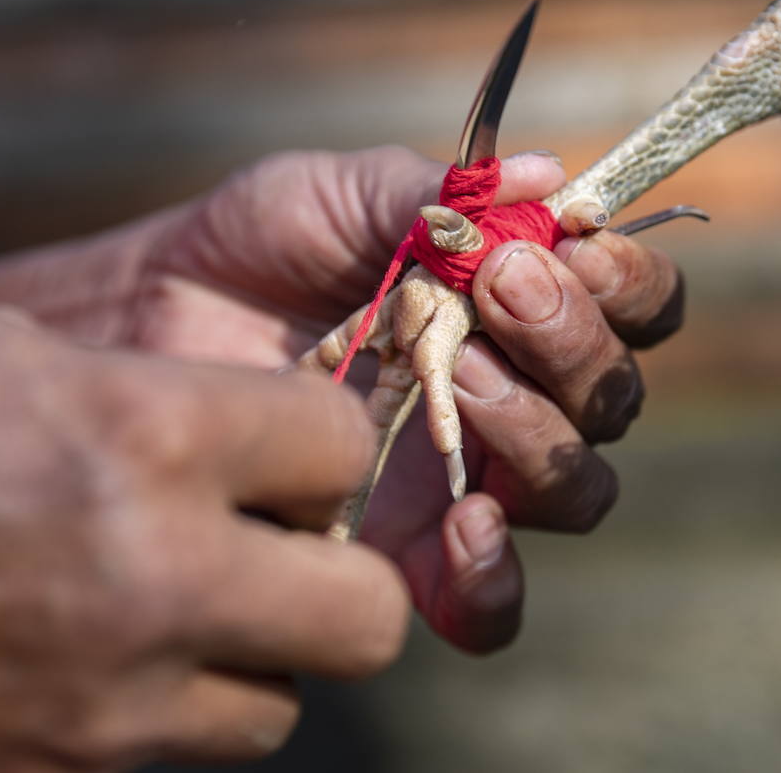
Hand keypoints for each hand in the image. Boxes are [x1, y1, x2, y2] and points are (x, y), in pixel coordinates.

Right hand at [0, 307, 404, 768]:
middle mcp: (150, 579)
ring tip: (169, 608)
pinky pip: (167, 753)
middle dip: (336, 580)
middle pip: (367, 617)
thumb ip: (148, 393)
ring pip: (276, 707)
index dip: (319, 441)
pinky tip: (84, 661)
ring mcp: (103, 705)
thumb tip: (256, 426)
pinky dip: (152, 713)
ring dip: (245, 659)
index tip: (281, 442)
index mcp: (142, 440)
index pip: (343, 444)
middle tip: (274, 546)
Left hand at [125, 146, 683, 651]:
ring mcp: (471, 481)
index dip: (628, 282)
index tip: (568, 245)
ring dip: (541, 434)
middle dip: (576, 343)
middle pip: (615, 398)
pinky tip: (460, 523)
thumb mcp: (340, 193)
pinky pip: (493, 605)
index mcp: (525, 307)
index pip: (635, 306)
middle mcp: (520, 396)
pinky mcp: (410, 559)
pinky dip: (496, 575)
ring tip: (456, 378)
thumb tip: (546, 175)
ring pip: (579, 489)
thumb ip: (439, 193)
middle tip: (500, 292)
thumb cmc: (257, 248)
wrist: (145, 324)